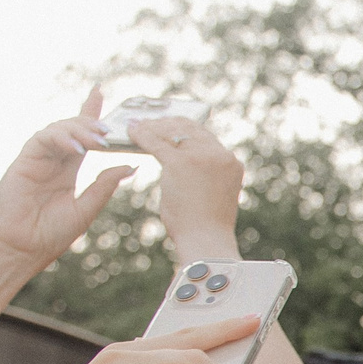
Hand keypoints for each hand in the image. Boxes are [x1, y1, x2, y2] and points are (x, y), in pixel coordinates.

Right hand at [0, 88, 134, 267]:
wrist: (21, 249)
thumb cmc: (50, 234)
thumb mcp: (86, 208)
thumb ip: (104, 186)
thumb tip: (131, 166)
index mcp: (68, 170)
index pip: (82, 136)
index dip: (90, 113)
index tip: (101, 93)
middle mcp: (54, 160)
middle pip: (73, 128)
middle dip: (92, 123)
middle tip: (111, 130)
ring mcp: (39, 158)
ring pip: (59, 129)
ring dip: (80, 130)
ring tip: (98, 139)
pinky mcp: (25, 160)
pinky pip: (43, 138)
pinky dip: (61, 138)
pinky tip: (77, 147)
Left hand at [125, 114, 243, 257]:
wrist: (206, 241)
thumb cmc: (206, 226)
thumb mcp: (213, 194)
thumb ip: (204, 176)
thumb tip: (182, 169)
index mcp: (232, 163)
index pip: (205, 135)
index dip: (185, 128)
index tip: (170, 125)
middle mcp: (220, 155)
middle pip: (189, 128)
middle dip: (166, 123)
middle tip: (149, 122)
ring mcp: (201, 157)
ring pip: (171, 132)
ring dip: (152, 127)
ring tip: (136, 125)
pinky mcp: (180, 163)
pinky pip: (155, 142)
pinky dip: (141, 134)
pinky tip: (130, 131)